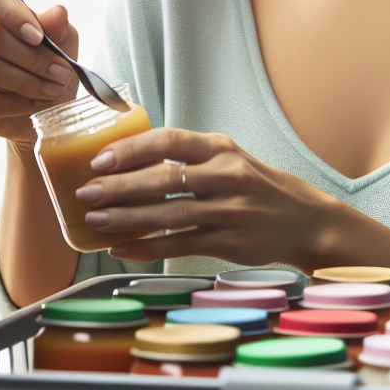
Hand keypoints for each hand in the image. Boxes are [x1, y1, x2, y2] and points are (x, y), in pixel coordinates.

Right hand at [0, 0, 79, 146]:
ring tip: (52, 90)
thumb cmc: (53, 71)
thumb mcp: (65, 47)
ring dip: (28, 82)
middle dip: (33, 58)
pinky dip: (15, 104)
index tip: (39, 37)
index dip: (14, 16)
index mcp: (0, 15)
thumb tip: (58, 13)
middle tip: (60, 73)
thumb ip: (60, 29)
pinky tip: (32, 104)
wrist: (48, 110)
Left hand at [73, 128, 344, 271]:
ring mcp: (230, 210)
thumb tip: (128, 161)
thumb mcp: (228, 158)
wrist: (302, 218)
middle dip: (120, 186)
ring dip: (127, 218)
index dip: (132, 150)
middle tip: (87, 192)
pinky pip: (180, 244)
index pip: (170, 141)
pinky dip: (147, 247)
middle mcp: (227, 175)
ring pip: (169, 214)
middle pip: (165, 179)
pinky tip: (121, 248)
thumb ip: (188, 157)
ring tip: (95, 221)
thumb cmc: (253, 184)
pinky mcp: (229, 242)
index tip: (100, 159)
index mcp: (221, 148)